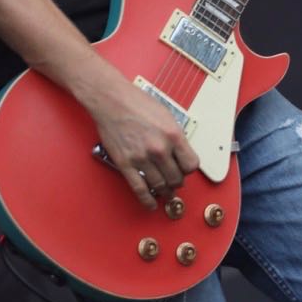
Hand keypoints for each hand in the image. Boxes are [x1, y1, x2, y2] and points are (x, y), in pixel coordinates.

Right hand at [89, 74, 198, 209]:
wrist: (111, 99)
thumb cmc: (135, 101)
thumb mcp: (165, 113)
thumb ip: (174, 134)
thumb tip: (180, 150)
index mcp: (172, 135)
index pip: (191, 165)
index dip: (189, 168)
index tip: (185, 169)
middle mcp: (159, 148)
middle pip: (177, 178)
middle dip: (177, 180)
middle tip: (175, 180)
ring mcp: (142, 158)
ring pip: (161, 186)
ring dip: (165, 191)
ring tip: (165, 191)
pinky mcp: (126, 164)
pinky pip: (140, 189)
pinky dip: (147, 200)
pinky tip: (151, 203)